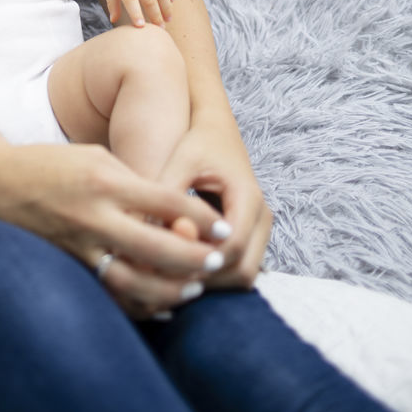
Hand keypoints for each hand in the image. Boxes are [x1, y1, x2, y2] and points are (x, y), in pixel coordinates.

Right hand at [1, 142, 230, 316]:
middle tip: (217, 262)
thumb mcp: (95, 158)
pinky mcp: (69, 265)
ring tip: (194, 287)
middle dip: (193, 259)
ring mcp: (79, 245)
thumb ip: (133, 181)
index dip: (201, 218)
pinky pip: (110, 293)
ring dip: (170, 289)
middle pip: (156, 248)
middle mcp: (94, 215)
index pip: (166, 202)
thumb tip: (173, 209)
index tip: (224, 228)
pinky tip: (160, 302)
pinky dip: (138, 303)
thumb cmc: (51, 165)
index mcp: (104, 180)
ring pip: (134, 281)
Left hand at [158, 117, 272, 288]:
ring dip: (212, 280)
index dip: (200, 261)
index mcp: (247, 196)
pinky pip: (239, 267)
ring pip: (244, 274)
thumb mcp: (180, 161)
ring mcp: (260, 228)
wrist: (217, 131)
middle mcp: (261, 216)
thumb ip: (168, 194)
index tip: (166, 265)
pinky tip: (184, 265)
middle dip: (207, 279)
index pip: (232, 246)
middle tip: (168, 279)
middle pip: (244, 270)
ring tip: (173, 274)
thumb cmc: (197, 143)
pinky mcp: (252, 234)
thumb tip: (149, 234)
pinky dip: (215, 272)